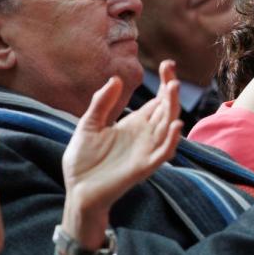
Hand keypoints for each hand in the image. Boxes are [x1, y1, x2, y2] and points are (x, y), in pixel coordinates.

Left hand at [61, 61, 182, 254]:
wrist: (77, 190)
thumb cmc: (83, 160)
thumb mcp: (89, 124)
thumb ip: (101, 103)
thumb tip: (116, 79)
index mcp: (134, 124)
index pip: (157, 101)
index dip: (165, 83)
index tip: (167, 64)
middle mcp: (145, 135)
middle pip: (166, 110)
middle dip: (171, 91)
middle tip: (170, 72)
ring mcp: (147, 150)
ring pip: (168, 127)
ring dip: (173, 108)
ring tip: (172, 88)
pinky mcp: (144, 167)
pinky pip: (163, 153)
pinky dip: (172, 140)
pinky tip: (176, 126)